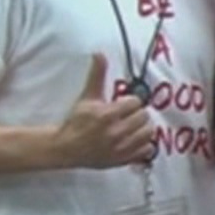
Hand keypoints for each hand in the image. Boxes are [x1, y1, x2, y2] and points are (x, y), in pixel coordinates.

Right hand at [54, 54, 154, 169]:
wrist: (65, 148)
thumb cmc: (77, 121)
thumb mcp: (87, 97)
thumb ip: (97, 75)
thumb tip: (99, 54)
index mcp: (107, 115)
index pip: (136, 102)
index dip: (130, 101)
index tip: (122, 104)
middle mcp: (115, 132)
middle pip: (144, 116)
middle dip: (137, 113)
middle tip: (128, 115)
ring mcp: (120, 148)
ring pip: (149, 132)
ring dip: (143, 128)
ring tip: (133, 126)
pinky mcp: (123, 160)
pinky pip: (147, 150)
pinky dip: (144, 145)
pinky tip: (134, 140)